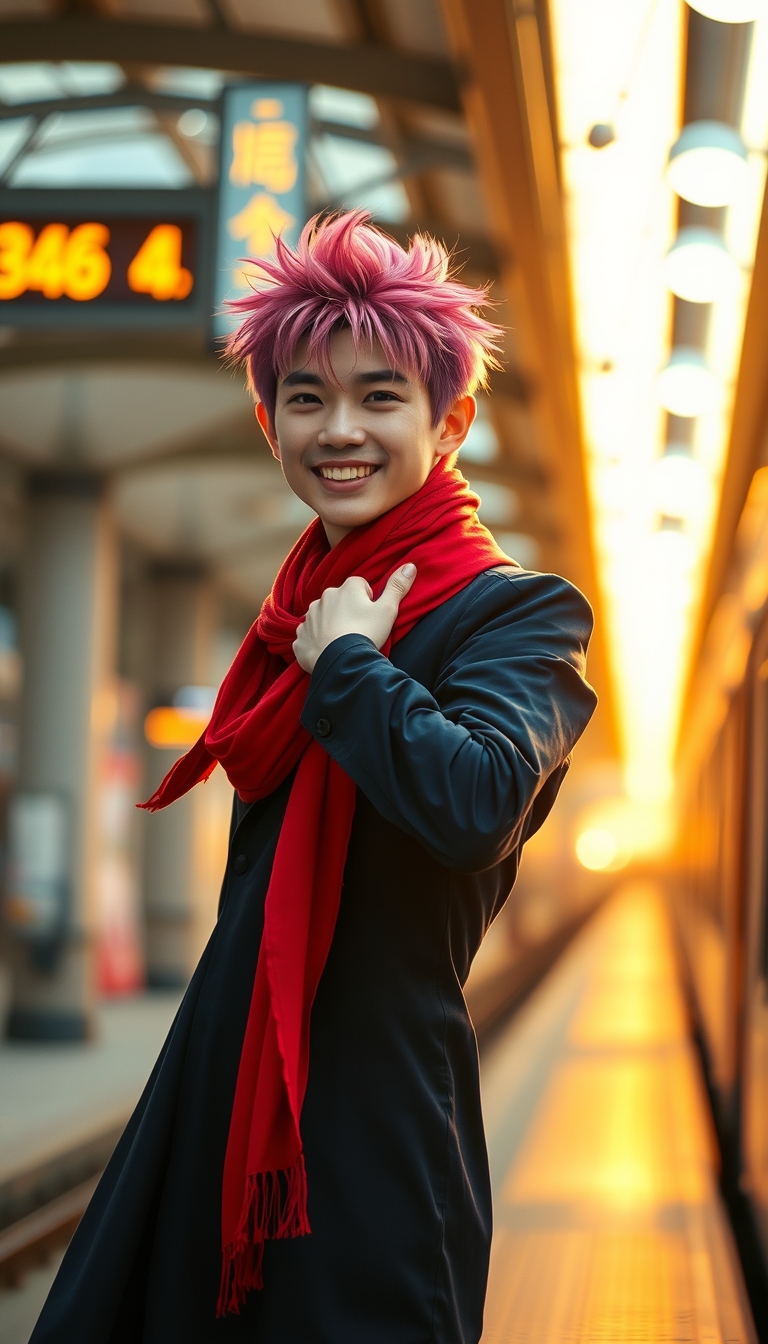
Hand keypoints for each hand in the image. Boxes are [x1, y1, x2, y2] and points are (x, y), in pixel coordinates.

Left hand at [293, 564, 416, 673]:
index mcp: (346, 588)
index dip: (368, 600)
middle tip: (358, 631)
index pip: (360, 586)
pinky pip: (309, 635)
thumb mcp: (388, 610)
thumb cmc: (366, 633)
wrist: (341, 662)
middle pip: (339, 600)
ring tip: (343, 642)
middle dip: (347, 611)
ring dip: (331, 625)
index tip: (371, 616)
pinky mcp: (300, 637)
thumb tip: (411, 565)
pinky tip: (327, 651)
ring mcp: (309, 617)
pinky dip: (316, 642)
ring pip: (323, 616)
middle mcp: (324, 597)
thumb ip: (397, 586)